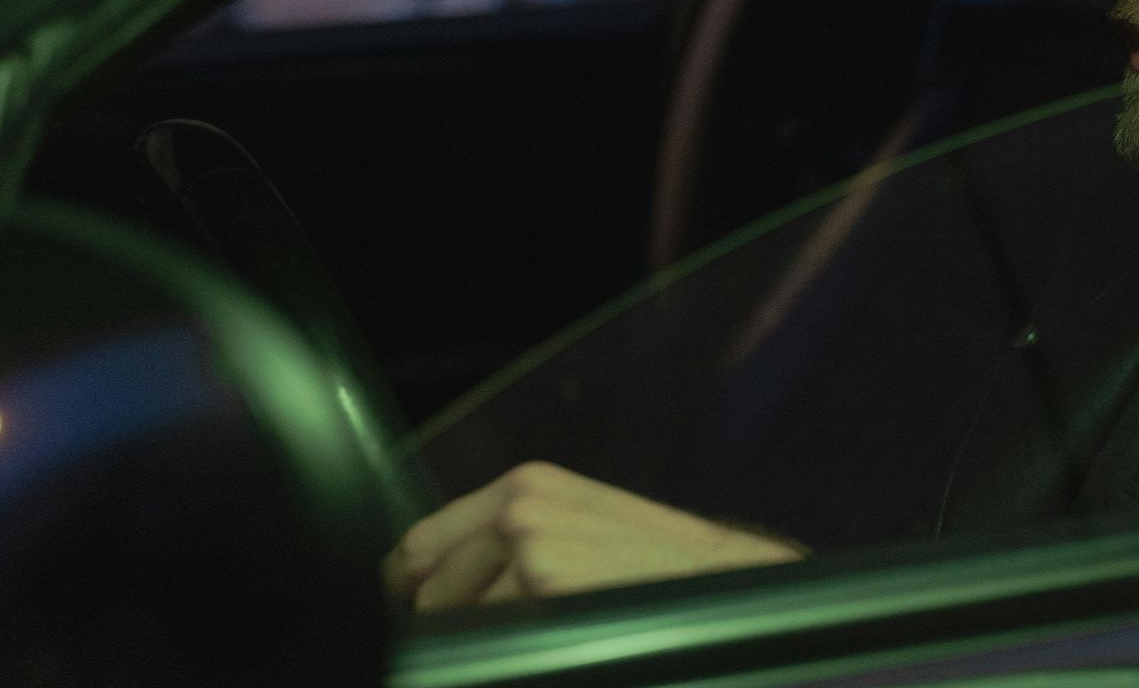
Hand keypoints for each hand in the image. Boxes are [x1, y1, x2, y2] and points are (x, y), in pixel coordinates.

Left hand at [382, 461, 806, 610]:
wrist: (727, 577)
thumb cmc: (656, 565)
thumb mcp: (580, 526)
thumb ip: (510, 541)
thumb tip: (437, 586)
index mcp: (526, 486)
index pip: (421, 542)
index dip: (410, 590)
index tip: (416, 616)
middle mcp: (521, 509)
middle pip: (427, 588)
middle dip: (444, 625)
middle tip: (492, 639)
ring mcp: (531, 548)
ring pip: (454, 623)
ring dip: (483, 643)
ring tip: (537, 640)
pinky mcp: (546, 587)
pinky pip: (487, 641)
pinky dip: (507, 653)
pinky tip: (549, 648)